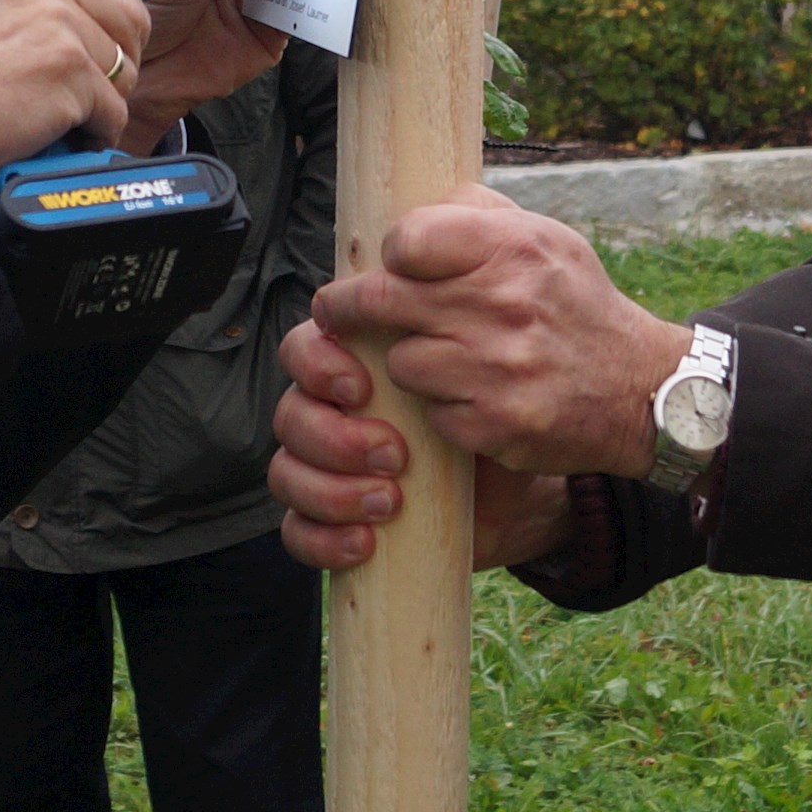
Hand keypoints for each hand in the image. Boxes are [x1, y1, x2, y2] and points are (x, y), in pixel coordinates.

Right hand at [0, 0, 146, 167]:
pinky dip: (95, 134)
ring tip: (70, 120)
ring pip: (122, 67)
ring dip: (103, 101)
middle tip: (101, 88)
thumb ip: (13, 1)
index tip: (112, 38)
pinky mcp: (68, 70)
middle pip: (126, 14)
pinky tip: (66, 140)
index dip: (115, 12)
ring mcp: (55, 23)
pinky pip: (112, 110)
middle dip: (123, 57)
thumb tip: (65, 20)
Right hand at [268, 318, 576, 573]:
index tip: (361, 387)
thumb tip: (415, 269)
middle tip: (393, 454)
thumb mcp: (487, 353)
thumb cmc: (501, 406)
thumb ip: (452, 309)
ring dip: (329, 490)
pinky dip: (321, 538)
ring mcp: (331, 468)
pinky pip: (298, 531)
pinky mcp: (338, 520)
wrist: (526, 483)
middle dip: (331, 436)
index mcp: (356, 363)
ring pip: (286, 472)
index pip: (303, 349)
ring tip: (390, 501)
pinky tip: (365, 541)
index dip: (316, 366)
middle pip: (289, 414)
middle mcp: (335, 412)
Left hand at [307, 191, 688, 478]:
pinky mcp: (496, 426)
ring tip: (443, 358)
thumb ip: (476, 213)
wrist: (640, 388)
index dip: (391, 253)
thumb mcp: (546, 239)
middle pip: (380, 300)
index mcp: (513, 249)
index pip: (407, 239)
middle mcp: (503, 305)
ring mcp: (497, 370)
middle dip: (346, 307)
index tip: (390, 265)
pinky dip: (443, 409)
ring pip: (399, 362)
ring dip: (409, 362)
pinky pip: (431, 415)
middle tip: (335, 310)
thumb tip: (409, 208)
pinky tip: (473, 397)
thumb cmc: (576, 305)